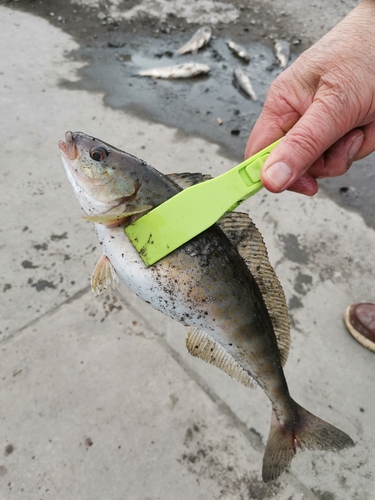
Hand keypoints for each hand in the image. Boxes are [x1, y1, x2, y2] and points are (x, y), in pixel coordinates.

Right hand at [245, 0, 374, 194]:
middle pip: (295, 166)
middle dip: (321, 160)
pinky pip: (345, 156)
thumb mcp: (332, 105)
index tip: (277, 187)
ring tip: (357, 123)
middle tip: (338, 139)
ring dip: (346, 151)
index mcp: (283, 105)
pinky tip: (366, 122)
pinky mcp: (342, 132)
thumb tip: (271, 178)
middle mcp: (299, 118)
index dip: (266, 174)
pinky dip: (362, 145)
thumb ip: (302, 145)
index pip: (259, 153)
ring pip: (324, 165)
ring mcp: (322, 127)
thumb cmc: (365, 52)